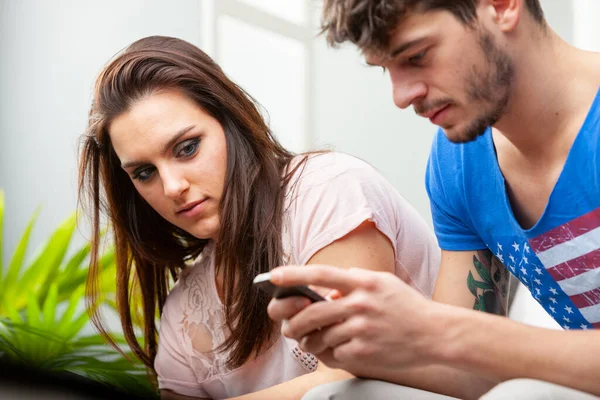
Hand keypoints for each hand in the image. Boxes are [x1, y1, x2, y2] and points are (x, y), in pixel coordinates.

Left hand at [267, 265, 441, 373]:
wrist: (434, 334)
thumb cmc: (406, 306)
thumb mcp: (382, 283)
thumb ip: (353, 281)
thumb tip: (326, 290)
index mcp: (363, 282)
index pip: (321, 274)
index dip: (294, 274)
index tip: (273, 275)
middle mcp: (361, 303)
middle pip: (312, 312)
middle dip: (293, 322)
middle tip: (289, 326)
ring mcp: (362, 329)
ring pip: (319, 336)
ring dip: (311, 340)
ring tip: (314, 339)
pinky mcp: (364, 352)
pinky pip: (333, 354)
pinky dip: (331, 353)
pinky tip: (341, 348)